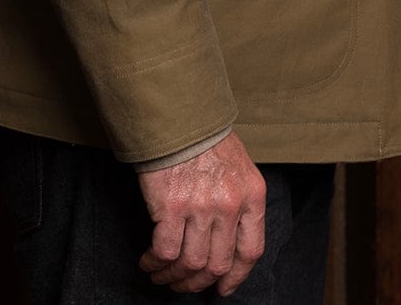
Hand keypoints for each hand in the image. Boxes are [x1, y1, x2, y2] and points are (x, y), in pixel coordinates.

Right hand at [138, 131, 265, 294]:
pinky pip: (165, 251)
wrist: (177, 114)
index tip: (222, 288)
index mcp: (252, 195)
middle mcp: (230, 204)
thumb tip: (226, 240)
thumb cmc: (204, 138)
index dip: (236, 277)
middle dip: (198, 282)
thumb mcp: (237, 166)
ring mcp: (202, 207)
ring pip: (191, 264)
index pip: (250, 251)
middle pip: (218, 264)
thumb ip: (238, 201)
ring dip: (173, 277)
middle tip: (183, 283)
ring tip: (161, 274)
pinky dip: (155, 263)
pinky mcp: (172, 206)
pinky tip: (148, 261)